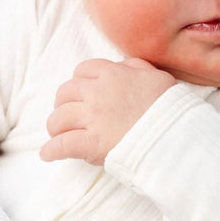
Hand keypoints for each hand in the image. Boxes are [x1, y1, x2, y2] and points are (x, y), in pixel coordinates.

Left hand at [41, 57, 176, 165]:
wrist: (172, 132)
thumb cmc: (168, 105)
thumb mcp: (155, 75)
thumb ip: (135, 67)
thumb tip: (122, 66)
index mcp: (112, 74)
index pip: (83, 70)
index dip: (80, 81)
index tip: (82, 92)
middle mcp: (96, 93)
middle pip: (65, 93)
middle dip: (64, 103)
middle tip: (69, 113)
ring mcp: (91, 118)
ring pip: (58, 118)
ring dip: (56, 126)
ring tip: (58, 134)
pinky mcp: (90, 143)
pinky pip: (61, 145)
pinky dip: (51, 150)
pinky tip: (47, 154)